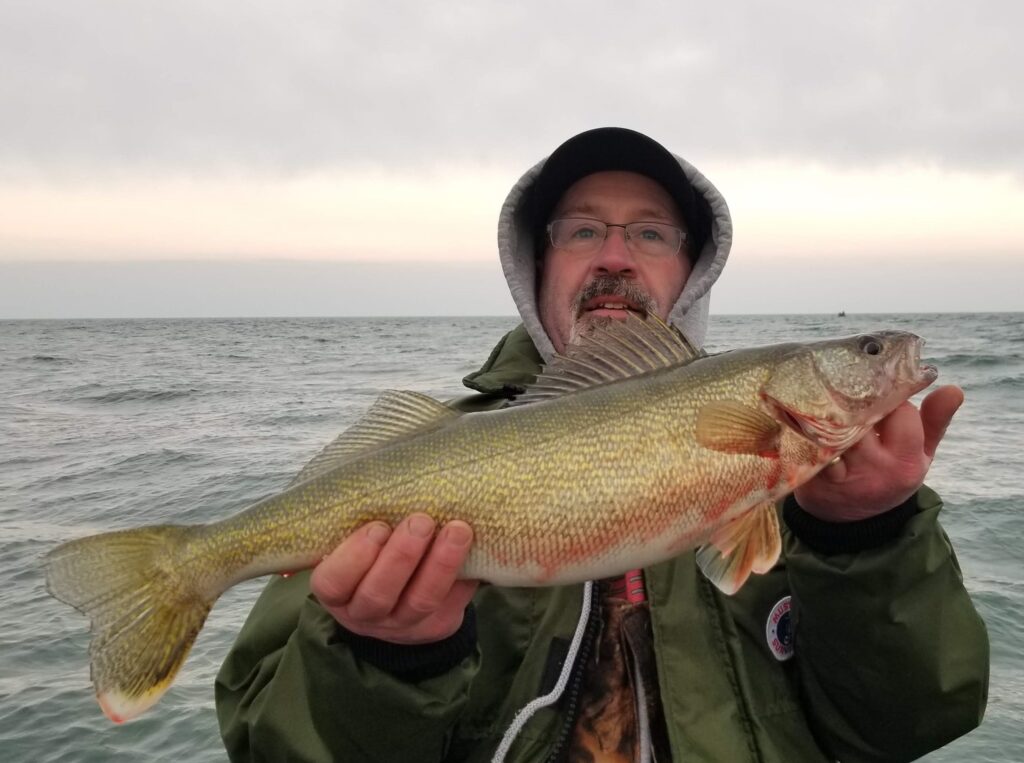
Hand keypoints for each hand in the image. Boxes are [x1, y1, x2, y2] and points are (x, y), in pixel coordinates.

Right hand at [310, 514, 478, 644]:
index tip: (377, 527)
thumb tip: (383, 476)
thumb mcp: (353, 541)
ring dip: (441, 564)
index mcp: (337, 591)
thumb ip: (359, 520)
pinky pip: (451, 604)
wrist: (398, 599)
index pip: (333, 582)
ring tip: (458, 530)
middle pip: (379, 593)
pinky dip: (463, 577)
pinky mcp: (435, 626)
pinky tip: (475, 549)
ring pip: (421, 601)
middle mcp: (364, 613)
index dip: (354, 557)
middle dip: (402, 556)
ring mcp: (401, 625)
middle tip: (422, 521)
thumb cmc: (371, 555)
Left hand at [793, 385, 963, 521]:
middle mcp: (877, 467)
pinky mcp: (815, 476)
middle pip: (867, 416)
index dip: (891, 394)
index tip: (882, 390)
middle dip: (858, 398)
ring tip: (830, 399)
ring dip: (833, 411)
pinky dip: (811, 431)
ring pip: (838, 428)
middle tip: (850, 386)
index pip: (901, 412)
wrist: (849, 520)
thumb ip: (935, 422)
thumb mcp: (920, 455)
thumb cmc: (888, 473)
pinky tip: (810, 418)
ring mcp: (844, 473)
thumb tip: (954, 389)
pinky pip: (812, 446)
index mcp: (907, 460)